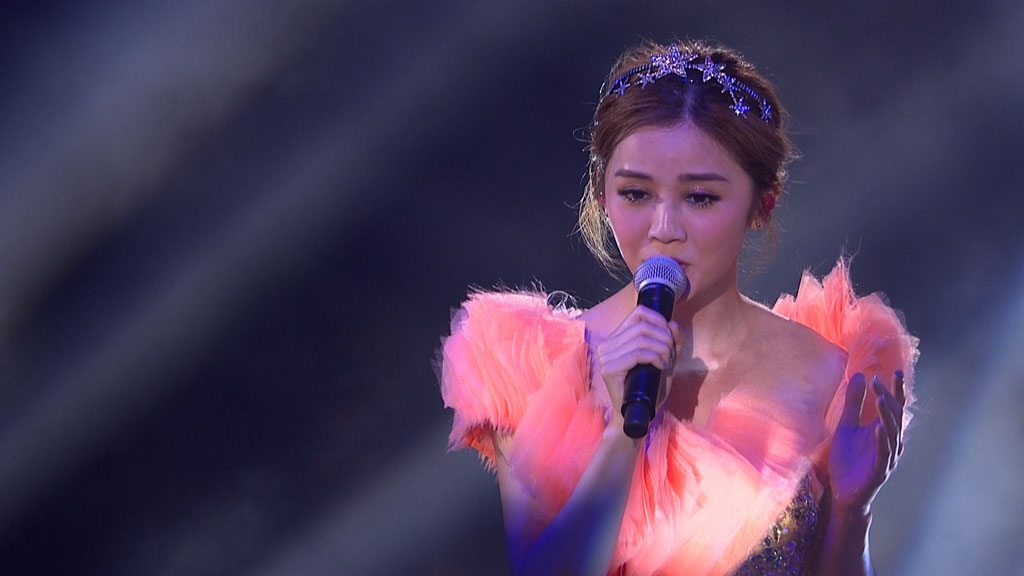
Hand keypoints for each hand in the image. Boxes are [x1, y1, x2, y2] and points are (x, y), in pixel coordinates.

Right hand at [596, 306, 682, 425]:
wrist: (640, 414)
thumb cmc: (651, 388)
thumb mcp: (666, 359)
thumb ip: (672, 341)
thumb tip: (673, 324)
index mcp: (617, 338)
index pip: (638, 313)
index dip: (659, 319)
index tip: (670, 336)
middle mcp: (607, 345)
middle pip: (642, 326)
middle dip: (664, 338)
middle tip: (671, 354)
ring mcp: (605, 357)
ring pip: (641, 339)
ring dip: (662, 348)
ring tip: (667, 362)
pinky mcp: (609, 369)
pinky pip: (637, 353)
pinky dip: (655, 357)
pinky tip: (661, 366)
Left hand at [828, 371, 905, 513]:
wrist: (842, 492)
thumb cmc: (847, 459)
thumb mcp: (846, 425)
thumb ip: (854, 402)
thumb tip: (859, 375)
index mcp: (884, 431)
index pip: (894, 407)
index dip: (896, 390)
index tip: (897, 372)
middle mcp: (890, 443)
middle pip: (895, 417)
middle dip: (888, 399)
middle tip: (878, 382)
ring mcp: (887, 457)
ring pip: (892, 433)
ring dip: (886, 415)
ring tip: (880, 398)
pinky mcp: (879, 471)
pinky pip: (883, 454)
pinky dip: (882, 440)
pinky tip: (878, 428)